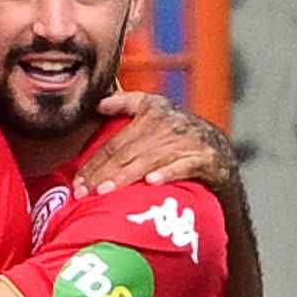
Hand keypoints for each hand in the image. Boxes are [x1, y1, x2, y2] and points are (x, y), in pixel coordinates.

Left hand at [75, 93, 235, 191]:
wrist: (217, 149)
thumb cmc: (177, 132)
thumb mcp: (154, 109)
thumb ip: (126, 104)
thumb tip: (98, 103)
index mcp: (152, 112)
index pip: (115, 142)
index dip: (95, 161)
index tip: (79, 180)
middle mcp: (167, 125)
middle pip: (127, 153)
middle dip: (103, 173)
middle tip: (84, 192)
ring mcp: (185, 141)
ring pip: (148, 161)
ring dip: (125, 177)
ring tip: (105, 192)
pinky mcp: (202, 158)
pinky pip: (181, 167)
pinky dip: (166, 173)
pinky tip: (150, 183)